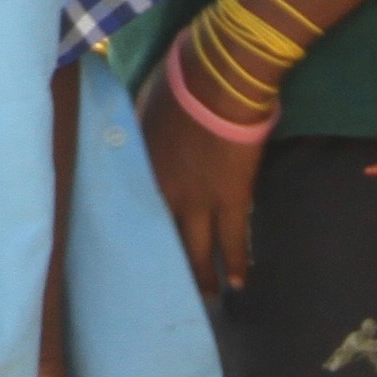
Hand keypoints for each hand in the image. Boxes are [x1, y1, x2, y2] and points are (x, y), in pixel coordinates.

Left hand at [139, 61, 264, 295]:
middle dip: (169, 267)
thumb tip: (135, 135)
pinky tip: (241, 282)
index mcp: (143, 168)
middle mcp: (166, 193)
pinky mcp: (232, 200)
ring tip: (210, 296)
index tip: (138, 251)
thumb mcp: (144, 105)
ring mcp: (200, 201)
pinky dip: (238, 262)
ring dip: (204, 276)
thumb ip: (140, 129)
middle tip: (170, 289)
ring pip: (198, 251)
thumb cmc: (180, 81)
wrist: (220, 80)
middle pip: (164, 239)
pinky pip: (235, 241)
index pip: (135, 210)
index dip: (138, 233)